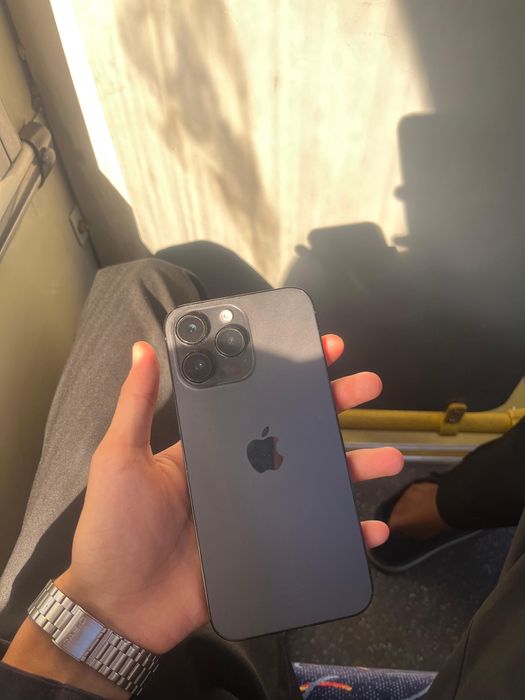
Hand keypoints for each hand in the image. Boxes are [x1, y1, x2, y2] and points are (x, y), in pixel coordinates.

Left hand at [56, 336, 402, 655]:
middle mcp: (241, 474)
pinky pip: (314, 536)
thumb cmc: (115, 528)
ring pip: (315, 483)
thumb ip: (136, 405)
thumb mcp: (121, 458)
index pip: (257, 403)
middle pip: (296, 435)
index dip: (288, 377)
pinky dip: (345, 532)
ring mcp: (259, 512)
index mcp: (211, 448)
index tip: (319, 352)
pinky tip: (371, 527)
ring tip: (387, 457)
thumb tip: (143, 348)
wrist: (120, 608)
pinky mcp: (269, 549)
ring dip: (353, 468)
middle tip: (366, 386)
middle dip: (334, 409)